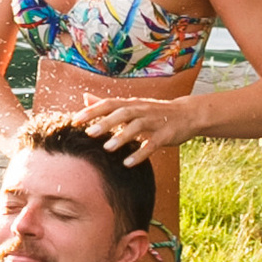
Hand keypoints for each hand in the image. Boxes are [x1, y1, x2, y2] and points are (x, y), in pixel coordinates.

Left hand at [70, 89, 196, 162]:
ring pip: (137, 126)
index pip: (109, 104)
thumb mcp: (132, 106)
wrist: (187, 113)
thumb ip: (109, 105)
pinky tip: (128, 163)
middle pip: (122, 113)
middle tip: (88, 133)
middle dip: (105, 122)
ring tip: (108, 148)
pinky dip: (141, 153)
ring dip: (122, 136)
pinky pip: (152, 144)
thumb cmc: (154, 112)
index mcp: (131, 103)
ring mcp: (154, 121)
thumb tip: (85, 99)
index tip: (74, 120)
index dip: (92, 111)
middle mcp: (141, 110)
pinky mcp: (166, 134)